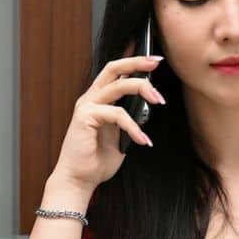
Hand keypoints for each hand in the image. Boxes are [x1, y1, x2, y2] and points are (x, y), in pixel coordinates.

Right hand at [49, 53, 165, 192]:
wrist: (79, 180)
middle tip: (157, 62)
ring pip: (118, 85)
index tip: (154, 59)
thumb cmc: (96, 160)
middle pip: (113, 68)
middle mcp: (91, 99)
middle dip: (137, 62)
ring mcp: (87, 107)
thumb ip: (129, 119)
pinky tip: (143, 140)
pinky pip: (116, 114)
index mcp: (98, 100)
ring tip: (159, 100)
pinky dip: (133, 126)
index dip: (133, 62)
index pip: (115, 73)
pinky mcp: (85, 118)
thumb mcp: (120, 135)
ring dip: (142, 89)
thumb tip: (147, 107)